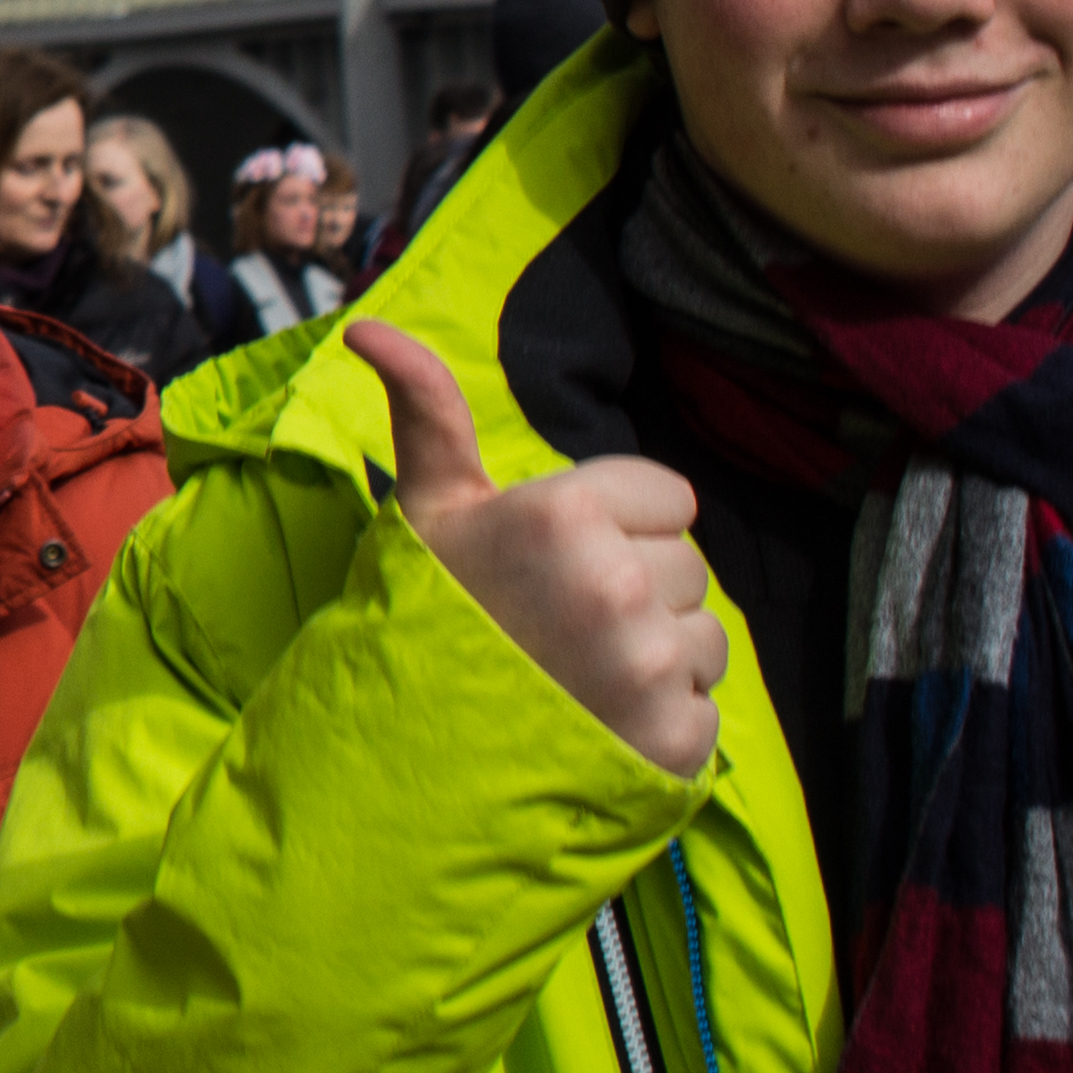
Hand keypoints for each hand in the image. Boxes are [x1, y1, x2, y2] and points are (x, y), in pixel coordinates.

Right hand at [353, 320, 723, 778]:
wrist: (412, 749)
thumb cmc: (429, 612)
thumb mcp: (428, 506)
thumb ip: (427, 409)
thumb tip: (366, 323)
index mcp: (567, 513)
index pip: (669, 498)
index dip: (619, 524)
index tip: (559, 558)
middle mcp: (619, 583)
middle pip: (687, 567)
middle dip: (639, 589)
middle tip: (561, 622)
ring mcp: (650, 665)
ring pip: (705, 637)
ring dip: (658, 655)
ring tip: (580, 674)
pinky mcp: (675, 736)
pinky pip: (706, 708)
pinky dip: (663, 719)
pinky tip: (599, 720)